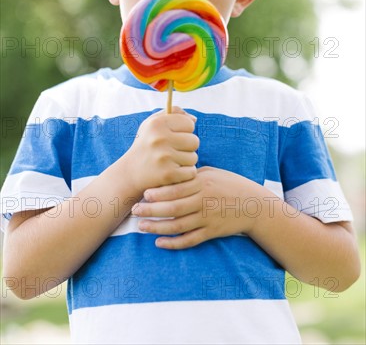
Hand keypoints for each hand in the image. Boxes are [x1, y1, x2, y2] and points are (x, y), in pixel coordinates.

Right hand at [127, 107, 198, 193]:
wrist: (131, 172)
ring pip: (193, 158)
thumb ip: (174, 114)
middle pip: (194, 141)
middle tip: (174, 150)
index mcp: (157, 124)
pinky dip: (185, 174)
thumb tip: (194, 119)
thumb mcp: (153, 123)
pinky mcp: (168, 174)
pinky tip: (173, 171)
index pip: (189, 124)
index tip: (174, 136)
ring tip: (171, 161)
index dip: (185, 131)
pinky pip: (191, 172)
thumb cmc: (146, 144)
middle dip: (187, 147)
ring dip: (186, 161)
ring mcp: (164, 157)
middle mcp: (160, 139)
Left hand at [132, 166, 260, 248]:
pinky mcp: (211, 232)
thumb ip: (192, 174)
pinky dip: (174, 243)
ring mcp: (208, 218)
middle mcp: (204, 201)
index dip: (158, 192)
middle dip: (151, 210)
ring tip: (141, 227)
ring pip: (178, 225)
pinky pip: (190, 240)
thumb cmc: (230, 184)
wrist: (254, 205)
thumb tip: (170, 172)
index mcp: (203, 183)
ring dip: (157, 227)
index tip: (143, 193)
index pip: (176, 188)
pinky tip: (159, 242)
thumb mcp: (212, 173)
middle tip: (135, 210)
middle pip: (173, 207)